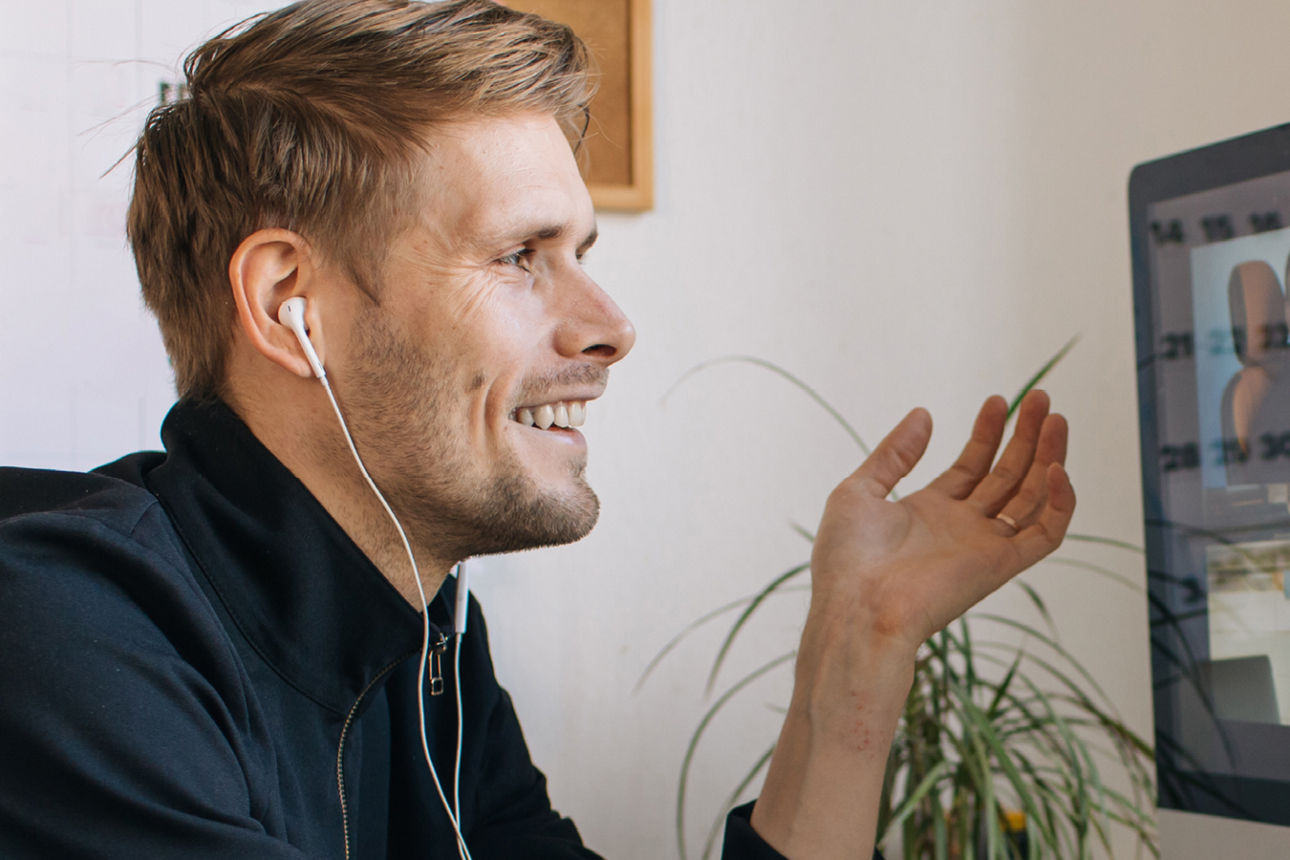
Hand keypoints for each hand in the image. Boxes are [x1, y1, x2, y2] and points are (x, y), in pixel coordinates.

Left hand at [808, 389, 1074, 658]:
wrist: (855, 606)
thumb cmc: (846, 558)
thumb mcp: (859, 490)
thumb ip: (894, 453)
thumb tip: (923, 413)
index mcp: (928, 512)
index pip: (972, 466)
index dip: (986, 433)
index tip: (997, 401)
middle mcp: (961, 528)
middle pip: (1007, 475)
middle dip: (1024, 436)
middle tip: (1039, 397)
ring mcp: (983, 546)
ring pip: (1031, 497)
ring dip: (1047, 457)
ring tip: (1054, 417)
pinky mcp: (1001, 566)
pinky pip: (1045, 535)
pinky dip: (1059, 503)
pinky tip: (1055, 467)